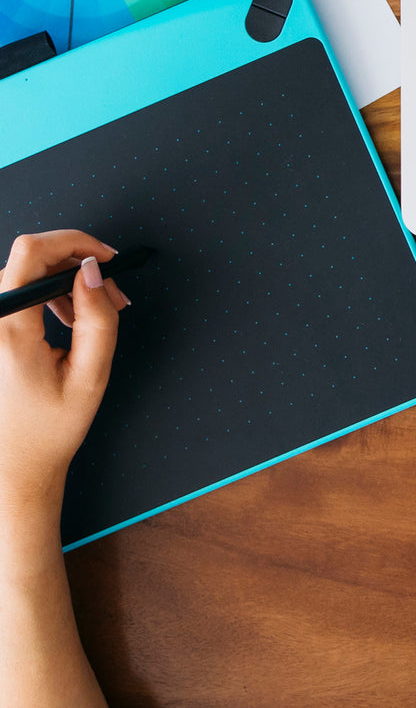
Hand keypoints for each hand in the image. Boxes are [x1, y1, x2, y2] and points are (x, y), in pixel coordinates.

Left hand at [0, 231, 125, 518]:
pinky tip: (70, 318)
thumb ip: (98, 319)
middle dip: (78, 264)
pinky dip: (49, 294)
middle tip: (114, 295)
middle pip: (30, 258)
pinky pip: (17, 292)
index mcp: (9, 331)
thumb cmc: (50, 428)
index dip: (75, 241)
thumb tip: (94, 270)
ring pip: (25, 273)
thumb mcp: (91, 375)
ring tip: (96, 311)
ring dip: (65, 281)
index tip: (107, 259)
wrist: (12, 465)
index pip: (32, 252)